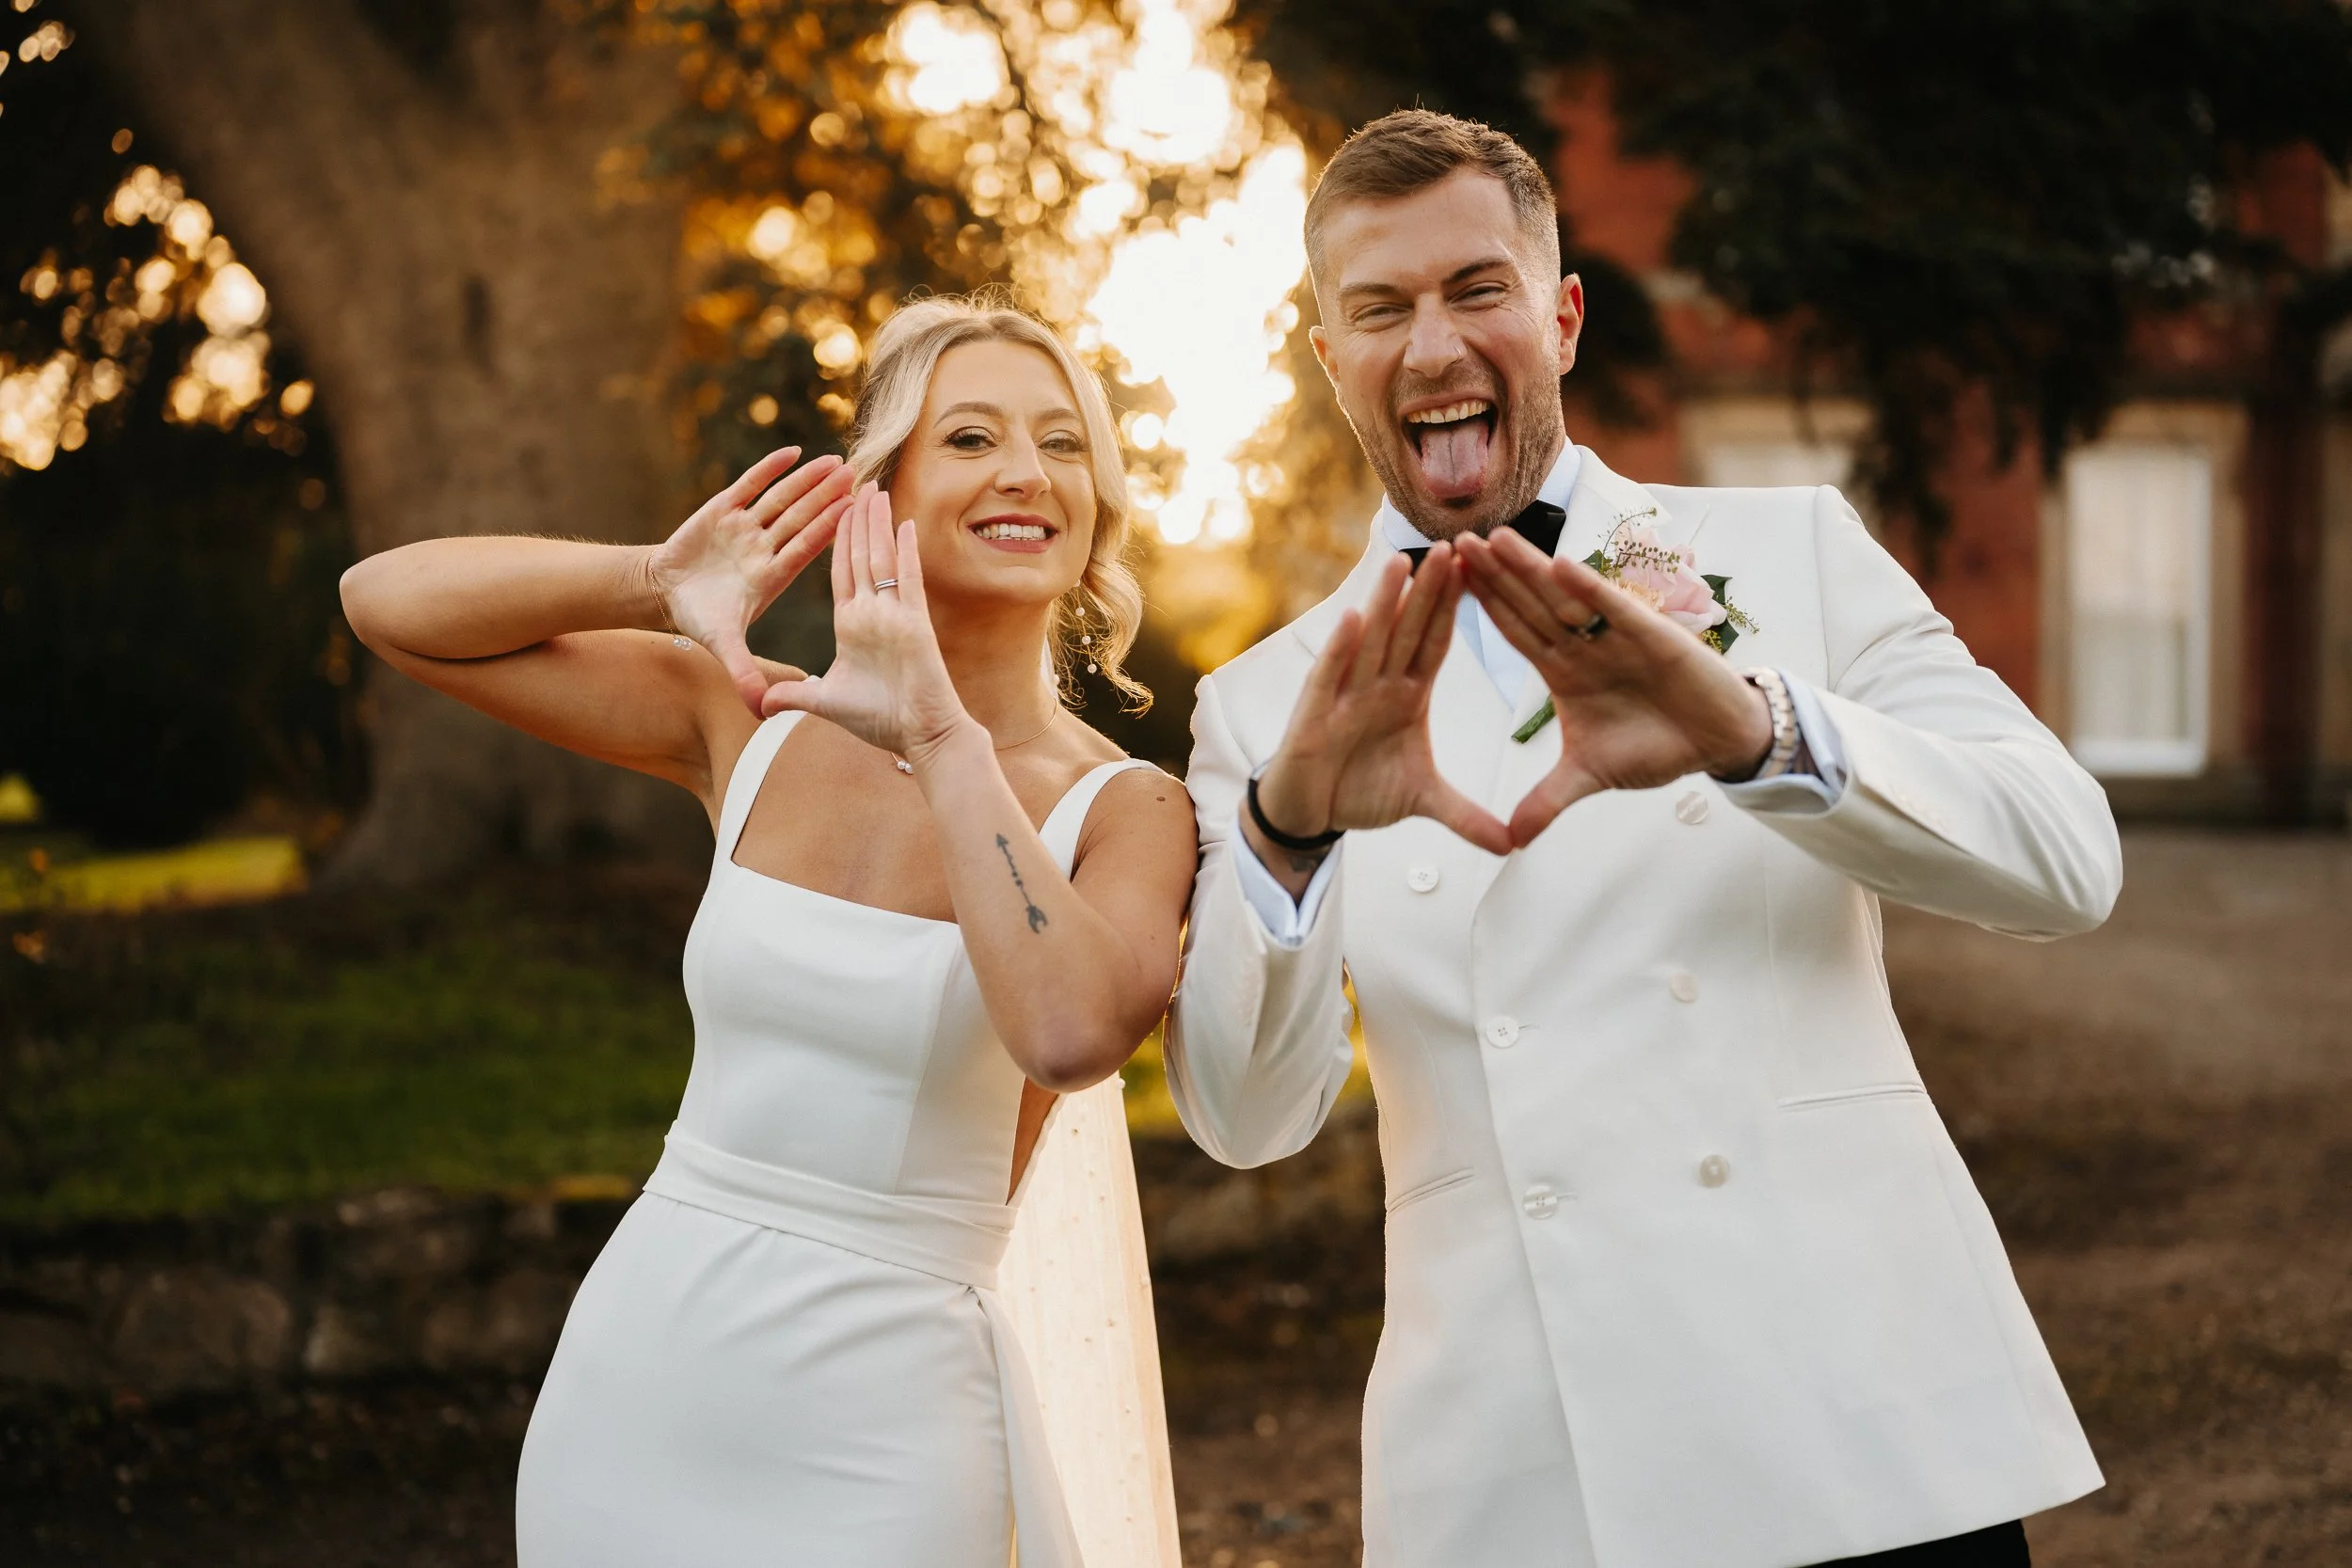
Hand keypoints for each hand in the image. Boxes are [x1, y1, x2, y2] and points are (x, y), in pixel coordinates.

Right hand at [648, 446, 856, 712]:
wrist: (664, 593)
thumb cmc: (699, 617)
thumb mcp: (723, 646)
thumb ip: (743, 673)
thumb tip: (761, 712)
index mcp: (771, 576)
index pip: (806, 550)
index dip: (830, 531)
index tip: (858, 515)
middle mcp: (765, 547)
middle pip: (803, 519)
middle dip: (830, 499)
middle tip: (862, 478)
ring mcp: (746, 526)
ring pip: (783, 499)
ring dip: (808, 481)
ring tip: (838, 462)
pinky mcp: (722, 509)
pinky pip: (750, 485)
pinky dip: (769, 469)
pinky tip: (794, 452)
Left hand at [758, 484, 971, 760]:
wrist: (920, 734)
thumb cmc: (880, 720)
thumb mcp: (825, 702)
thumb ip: (794, 695)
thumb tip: (760, 705)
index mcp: (851, 623)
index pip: (839, 571)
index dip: (833, 539)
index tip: (831, 509)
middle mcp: (872, 612)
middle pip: (860, 555)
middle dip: (854, 517)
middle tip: (850, 480)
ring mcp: (895, 615)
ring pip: (882, 558)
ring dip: (876, 523)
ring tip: (872, 488)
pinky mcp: (915, 623)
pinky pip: (908, 580)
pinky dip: (906, 552)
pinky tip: (902, 523)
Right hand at [1253, 544, 1512, 870]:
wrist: (1308, 814)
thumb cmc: (1358, 792)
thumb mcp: (1424, 801)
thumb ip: (1468, 816)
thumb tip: (1512, 843)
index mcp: (1407, 694)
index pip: (1436, 643)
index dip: (1458, 610)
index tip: (1483, 571)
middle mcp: (1378, 685)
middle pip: (1409, 630)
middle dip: (1431, 591)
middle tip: (1456, 546)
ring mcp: (1345, 694)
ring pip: (1371, 641)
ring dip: (1387, 604)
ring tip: (1405, 562)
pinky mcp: (1314, 714)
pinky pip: (1331, 676)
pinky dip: (1341, 649)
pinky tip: (1355, 619)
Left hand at [1455, 529, 1772, 846]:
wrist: (1716, 742)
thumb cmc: (1656, 746)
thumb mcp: (1591, 776)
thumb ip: (1549, 799)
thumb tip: (1512, 839)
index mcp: (1563, 670)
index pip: (1514, 632)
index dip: (1481, 608)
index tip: (1443, 584)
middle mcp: (1583, 645)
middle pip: (1529, 605)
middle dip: (1493, 576)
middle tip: (1453, 544)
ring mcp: (1615, 635)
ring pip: (1563, 598)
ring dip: (1530, 569)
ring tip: (1494, 540)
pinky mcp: (1650, 635)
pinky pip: (1613, 608)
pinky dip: (1588, 589)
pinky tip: (1560, 565)